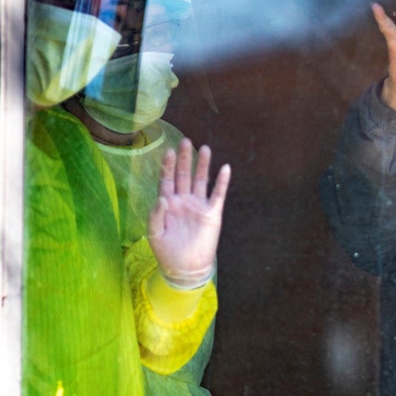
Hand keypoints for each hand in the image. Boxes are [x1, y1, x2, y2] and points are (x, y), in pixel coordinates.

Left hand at [148, 138, 230, 288]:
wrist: (186, 268)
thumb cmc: (167, 251)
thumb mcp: (155, 234)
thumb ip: (156, 215)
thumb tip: (162, 196)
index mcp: (168, 203)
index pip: (167, 180)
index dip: (168, 166)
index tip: (169, 151)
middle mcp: (183, 200)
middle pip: (184, 175)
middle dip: (185, 159)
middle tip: (185, 142)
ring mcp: (198, 205)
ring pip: (201, 180)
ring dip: (202, 165)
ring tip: (204, 149)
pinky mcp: (212, 213)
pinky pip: (218, 194)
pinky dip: (221, 182)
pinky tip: (225, 168)